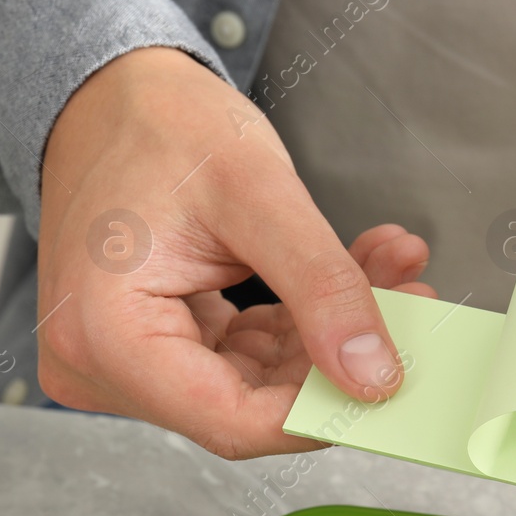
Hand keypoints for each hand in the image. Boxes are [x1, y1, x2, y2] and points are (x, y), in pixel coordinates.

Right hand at [34, 47, 432, 457]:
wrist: (113, 94)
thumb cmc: (159, 124)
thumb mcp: (257, 192)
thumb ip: (321, 287)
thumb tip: (375, 377)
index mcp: (105, 336)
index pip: (231, 422)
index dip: (319, 410)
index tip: (393, 373)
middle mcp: (102, 365)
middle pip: (246, 406)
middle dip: (336, 360)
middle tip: (412, 302)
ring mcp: (126, 361)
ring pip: (256, 382)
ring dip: (328, 332)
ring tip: (392, 271)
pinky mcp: (156, 345)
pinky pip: (243, 356)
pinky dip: (301, 320)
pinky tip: (355, 273)